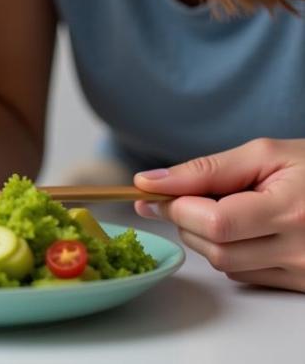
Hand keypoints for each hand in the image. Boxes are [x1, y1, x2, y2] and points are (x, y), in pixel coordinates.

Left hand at [134, 138, 304, 291]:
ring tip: (217, 207)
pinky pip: (246, 275)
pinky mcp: (302, 285)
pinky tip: (240, 227)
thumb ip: (207, 169)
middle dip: (185, 221)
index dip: (176, 206)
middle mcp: (300, 250)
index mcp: (291, 210)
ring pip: (226, 265)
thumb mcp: (264, 154)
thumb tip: (151, 182)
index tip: (154, 191)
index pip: (216, 223)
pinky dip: (228, 251)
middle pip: (216, 249)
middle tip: (182, 196)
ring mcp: (303, 272)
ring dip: (204, 237)